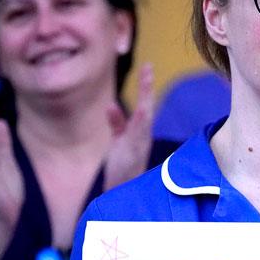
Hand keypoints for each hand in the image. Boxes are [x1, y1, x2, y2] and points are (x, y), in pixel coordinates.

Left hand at [103, 62, 153, 190]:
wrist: (123, 194)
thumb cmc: (123, 168)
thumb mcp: (119, 142)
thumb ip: (117, 123)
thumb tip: (111, 105)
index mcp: (140, 131)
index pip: (144, 105)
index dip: (145, 86)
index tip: (147, 66)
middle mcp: (143, 136)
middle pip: (146, 108)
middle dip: (147, 88)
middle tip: (149, 66)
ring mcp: (139, 145)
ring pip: (144, 119)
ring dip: (145, 100)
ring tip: (146, 79)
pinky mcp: (132, 155)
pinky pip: (136, 136)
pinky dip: (138, 123)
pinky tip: (140, 110)